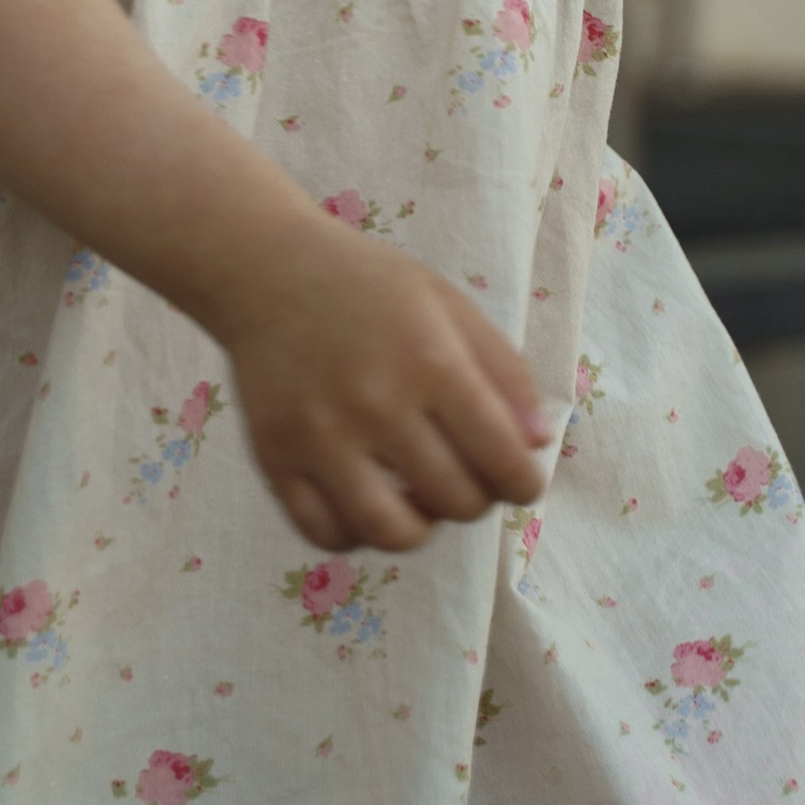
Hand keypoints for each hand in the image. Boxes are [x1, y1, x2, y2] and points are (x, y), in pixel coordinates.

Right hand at [207, 215, 553, 551]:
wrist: (267, 270)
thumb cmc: (370, 286)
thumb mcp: (449, 305)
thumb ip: (503, 371)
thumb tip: (537, 445)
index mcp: (430, 361)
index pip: (502, 459)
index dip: (524, 484)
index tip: (520, 482)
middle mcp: (376, 403)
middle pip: (455, 501)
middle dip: (475, 498)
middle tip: (464, 475)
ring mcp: (321, 436)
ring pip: (391, 533)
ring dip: (420, 527)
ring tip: (418, 498)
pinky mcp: (276, 458)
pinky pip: (327, 533)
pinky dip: (356, 534)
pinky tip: (366, 501)